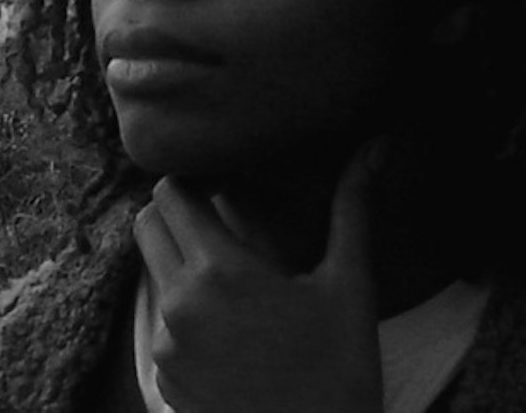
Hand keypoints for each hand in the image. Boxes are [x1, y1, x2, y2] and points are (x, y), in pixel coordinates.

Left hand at [134, 148, 382, 412]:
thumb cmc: (342, 371)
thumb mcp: (349, 286)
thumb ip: (353, 208)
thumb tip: (378, 144)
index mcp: (219, 271)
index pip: (171, 193)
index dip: (193, 180)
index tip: (222, 184)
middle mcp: (178, 304)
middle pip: (148, 225)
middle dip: (177, 213)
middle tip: (219, 220)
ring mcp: (165, 346)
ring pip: (151, 273)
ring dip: (177, 260)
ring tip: (229, 276)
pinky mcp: (163, 380)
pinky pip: (158, 324)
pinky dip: (181, 311)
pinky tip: (228, 327)